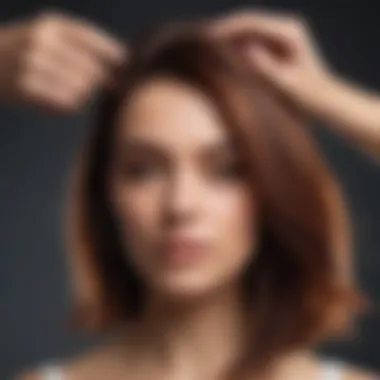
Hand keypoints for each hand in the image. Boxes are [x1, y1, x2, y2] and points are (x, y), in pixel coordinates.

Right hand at [0, 9, 126, 112]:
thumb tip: (122, 68)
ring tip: (62, 89)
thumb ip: (81, 48)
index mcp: (53, 25)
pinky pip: (66, 103)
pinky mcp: (27, 86)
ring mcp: (34, 63)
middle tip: (88, 84)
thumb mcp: (48, 37)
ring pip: (81, 90)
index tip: (127, 70)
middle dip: (97, 81)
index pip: (96, 42)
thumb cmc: (24, 52)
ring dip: (79, 95)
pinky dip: (65, 105)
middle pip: (93, 71)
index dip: (116, 58)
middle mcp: (44, 40)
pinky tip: (50, 99)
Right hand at [209, 10, 334, 114]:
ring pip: (248, 29)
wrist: (325, 100)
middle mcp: (286, 27)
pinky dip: (236, 45)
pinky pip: (252, 39)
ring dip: (228, 36)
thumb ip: (266, 68)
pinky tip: (222, 55)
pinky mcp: (278, 44)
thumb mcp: (286, 86)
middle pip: (248, 21)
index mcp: (290, 32)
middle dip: (224, 29)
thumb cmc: (307, 97)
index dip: (227, 28)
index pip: (251, 22)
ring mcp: (282, 34)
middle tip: (200, 40)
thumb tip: (245, 49)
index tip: (207, 38)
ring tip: (206, 46)